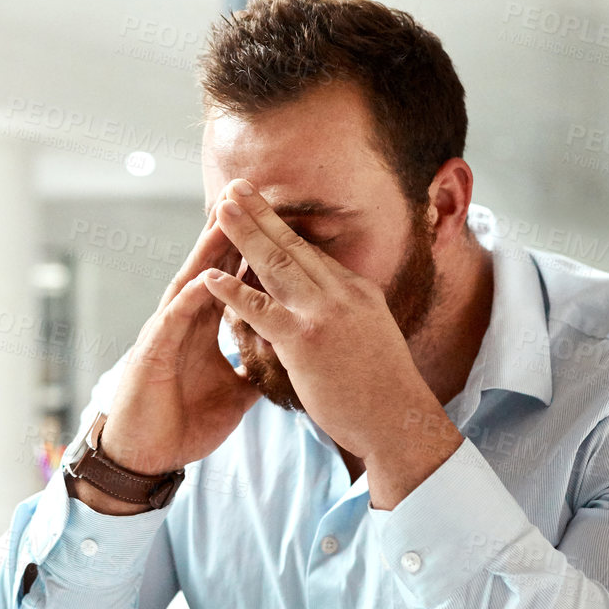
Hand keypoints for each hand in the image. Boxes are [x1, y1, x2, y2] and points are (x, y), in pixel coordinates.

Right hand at [74, 207, 259, 513]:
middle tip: (249, 191)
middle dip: (229, 231)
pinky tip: (206, 278)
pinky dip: (190, 298)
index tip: (278, 218)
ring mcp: (166, 333)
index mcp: (203, 326)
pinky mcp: (151, 354)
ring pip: (189, 282)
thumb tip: (287, 359)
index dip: (252, 248)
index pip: (232, 277)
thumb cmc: (183, 423)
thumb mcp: (234, 394)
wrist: (148, 457)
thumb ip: (256, 369)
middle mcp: (183, 321)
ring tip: (225, 217)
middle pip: (210, 266)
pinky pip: (172, 320)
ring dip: (206, 251)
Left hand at [200, 180, 461, 507]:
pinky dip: (232, 290)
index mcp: (358, 291)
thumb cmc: (384, 391)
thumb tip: (330, 308)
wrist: (400, 421)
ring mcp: (323, 314)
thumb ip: (348, 316)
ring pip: (275, 263)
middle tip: (235, 187)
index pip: (313, 253)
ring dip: (243, 233)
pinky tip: (209, 276)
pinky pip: (260, 310)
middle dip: (260, 213)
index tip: (261, 207)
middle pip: (292, 244)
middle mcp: (341, 294)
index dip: (282, 229)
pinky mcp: (304, 340)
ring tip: (218, 209)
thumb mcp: (372, 337)